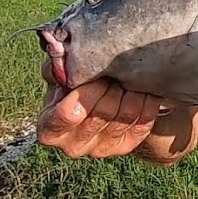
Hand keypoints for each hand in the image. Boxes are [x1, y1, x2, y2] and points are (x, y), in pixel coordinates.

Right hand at [35, 58, 169, 158]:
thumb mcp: (59, 77)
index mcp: (51, 129)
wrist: (99, 104)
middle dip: (111, 85)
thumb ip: (56, 66)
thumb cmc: (73, 88)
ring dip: (130, 90)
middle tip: (112, 72)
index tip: (94, 77)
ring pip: (125, 114)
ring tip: (127, 78)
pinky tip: (143, 91)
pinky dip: (146, 102)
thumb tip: (61, 50)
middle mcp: (74, 145)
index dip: (85, 92)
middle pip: (103, 111)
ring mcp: (101, 149)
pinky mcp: (125, 147)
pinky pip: (143, 121)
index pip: (67, 115)